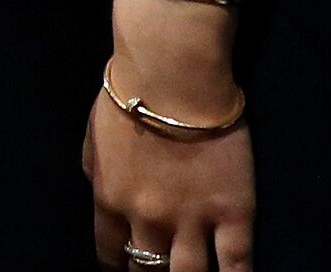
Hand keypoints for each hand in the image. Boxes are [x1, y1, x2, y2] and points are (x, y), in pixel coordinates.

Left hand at [86, 62, 252, 271]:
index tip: (125, 270)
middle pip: (148, 271)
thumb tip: (98, 191)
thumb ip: (96, 174)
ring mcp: (193, 220)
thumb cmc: (128, 98)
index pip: (111, 252)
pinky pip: (238, 263)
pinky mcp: (234, 214)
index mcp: (110, 201)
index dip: (118, 267)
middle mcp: (148, 220)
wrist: (174, 79)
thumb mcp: (93, 139)